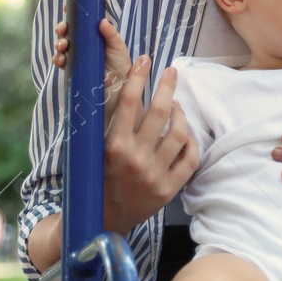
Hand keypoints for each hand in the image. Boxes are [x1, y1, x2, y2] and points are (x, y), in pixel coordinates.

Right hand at [52, 19, 133, 121]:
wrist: (119, 88)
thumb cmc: (122, 65)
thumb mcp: (118, 47)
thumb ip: (111, 34)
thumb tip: (102, 21)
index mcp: (94, 35)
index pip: (80, 21)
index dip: (72, 13)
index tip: (66, 7)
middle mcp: (83, 43)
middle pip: (67, 32)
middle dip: (62, 29)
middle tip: (63, 30)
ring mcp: (77, 56)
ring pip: (62, 46)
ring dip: (59, 44)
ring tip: (63, 46)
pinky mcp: (73, 68)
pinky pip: (61, 62)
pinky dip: (58, 59)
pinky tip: (60, 59)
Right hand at [102, 57, 198, 233]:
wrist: (101, 220)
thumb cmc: (94, 178)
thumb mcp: (91, 148)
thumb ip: (103, 116)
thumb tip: (110, 78)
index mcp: (112, 147)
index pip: (130, 102)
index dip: (139, 77)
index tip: (145, 60)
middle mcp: (136, 159)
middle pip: (160, 112)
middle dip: (167, 86)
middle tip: (171, 72)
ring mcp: (155, 175)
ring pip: (179, 132)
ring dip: (180, 112)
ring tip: (176, 104)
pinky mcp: (169, 189)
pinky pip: (190, 157)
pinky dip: (190, 141)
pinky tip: (184, 133)